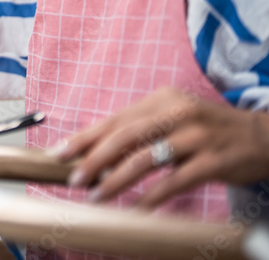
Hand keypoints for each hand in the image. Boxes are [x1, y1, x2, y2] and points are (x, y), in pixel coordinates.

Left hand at [52, 86, 268, 207]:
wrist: (263, 138)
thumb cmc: (208, 131)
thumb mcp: (173, 120)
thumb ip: (140, 132)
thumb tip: (95, 152)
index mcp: (162, 100)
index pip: (115, 120)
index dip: (85, 137)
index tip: (59, 153)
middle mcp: (177, 113)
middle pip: (124, 136)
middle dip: (93, 159)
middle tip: (74, 178)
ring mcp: (197, 136)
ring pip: (145, 158)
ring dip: (116, 179)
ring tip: (97, 194)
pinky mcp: (214, 161)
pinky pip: (176, 181)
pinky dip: (153, 196)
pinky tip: (137, 208)